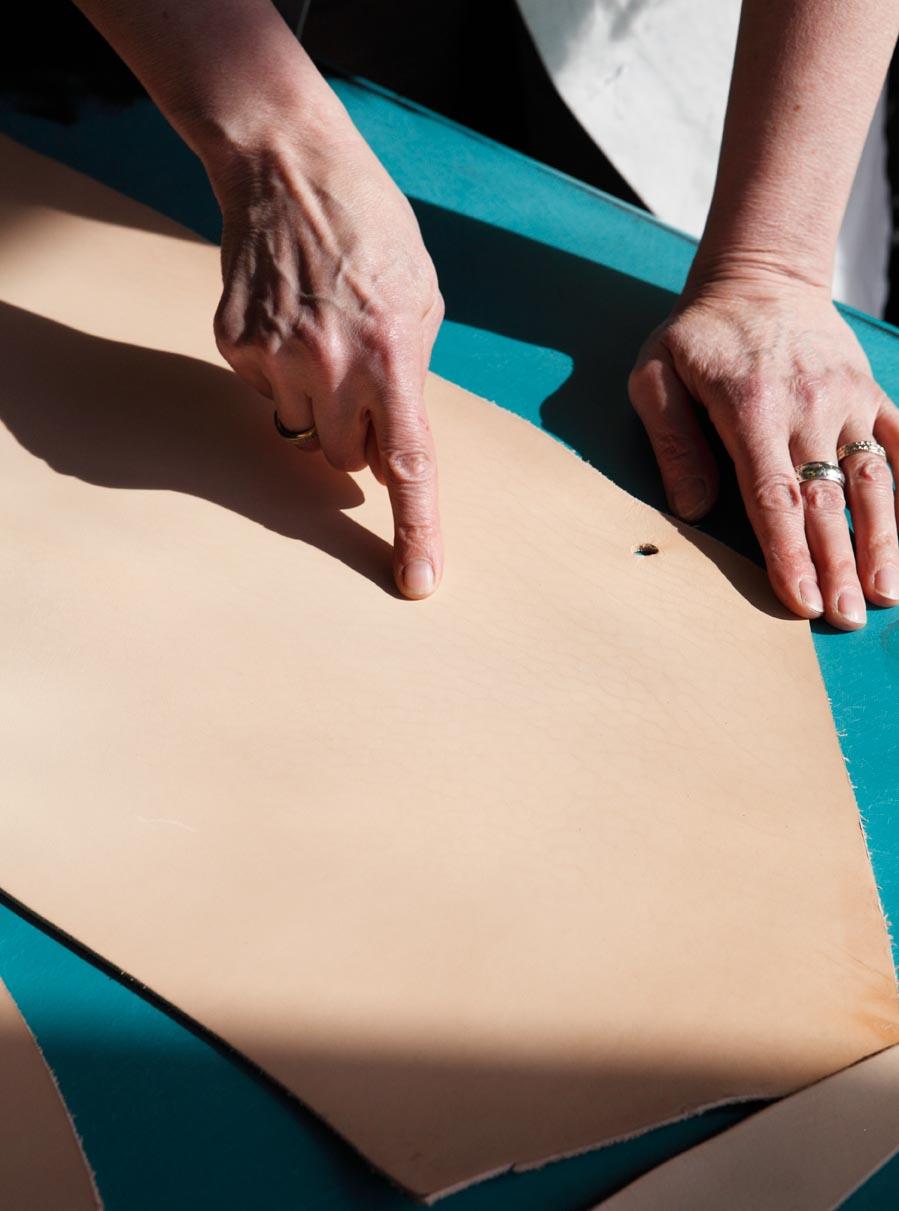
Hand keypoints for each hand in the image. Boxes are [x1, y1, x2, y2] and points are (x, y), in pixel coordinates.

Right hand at [210, 120, 443, 599]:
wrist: (287, 166)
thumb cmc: (371, 228)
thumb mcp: (422, 297)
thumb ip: (413, 380)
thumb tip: (393, 454)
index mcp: (393, 356)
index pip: (409, 467)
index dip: (416, 530)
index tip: (416, 582)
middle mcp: (332, 367)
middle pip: (347, 460)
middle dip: (361, 437)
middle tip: (363, 380)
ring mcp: (275, 358)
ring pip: (302, 433)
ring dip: (318, 406)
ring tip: (321, 335)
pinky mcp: (234, 345)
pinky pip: (265, 394)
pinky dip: (280, 372)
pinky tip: (288, 318)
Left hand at [628, 274, 898, 628]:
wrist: (760, 274)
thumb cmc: (698, 334)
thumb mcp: (656, 375)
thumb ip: (672, 441)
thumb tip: (694, 508)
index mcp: (752, 408)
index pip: (775, 496)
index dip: (789, 553)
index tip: (800, 600)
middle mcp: (808, 408)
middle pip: (827, 500)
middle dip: (837, 565)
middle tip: (846, 620)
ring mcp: (847, 400)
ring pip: (873, 480)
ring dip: (882, 539)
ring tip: (885, 593)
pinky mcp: (870, 393)